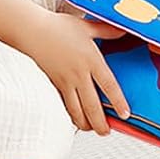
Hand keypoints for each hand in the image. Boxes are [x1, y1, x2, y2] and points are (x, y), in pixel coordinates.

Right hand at [23, 11, 129, 135]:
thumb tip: (123, 29)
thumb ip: (107, 31)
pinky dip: (71, 116)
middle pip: (93, 107)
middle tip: (107, 132)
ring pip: (77, 112)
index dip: (118, 102)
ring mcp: (66, 82)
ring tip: (93, 129)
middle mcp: (79, 74)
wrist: (33, 32)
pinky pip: (64, 106)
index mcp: (91, 59)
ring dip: (85, 124)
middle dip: (101, 124)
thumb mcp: (86, 26)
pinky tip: (76, 119)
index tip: (125, 115)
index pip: (109, 86)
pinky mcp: (55, 85)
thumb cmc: (59, 27)